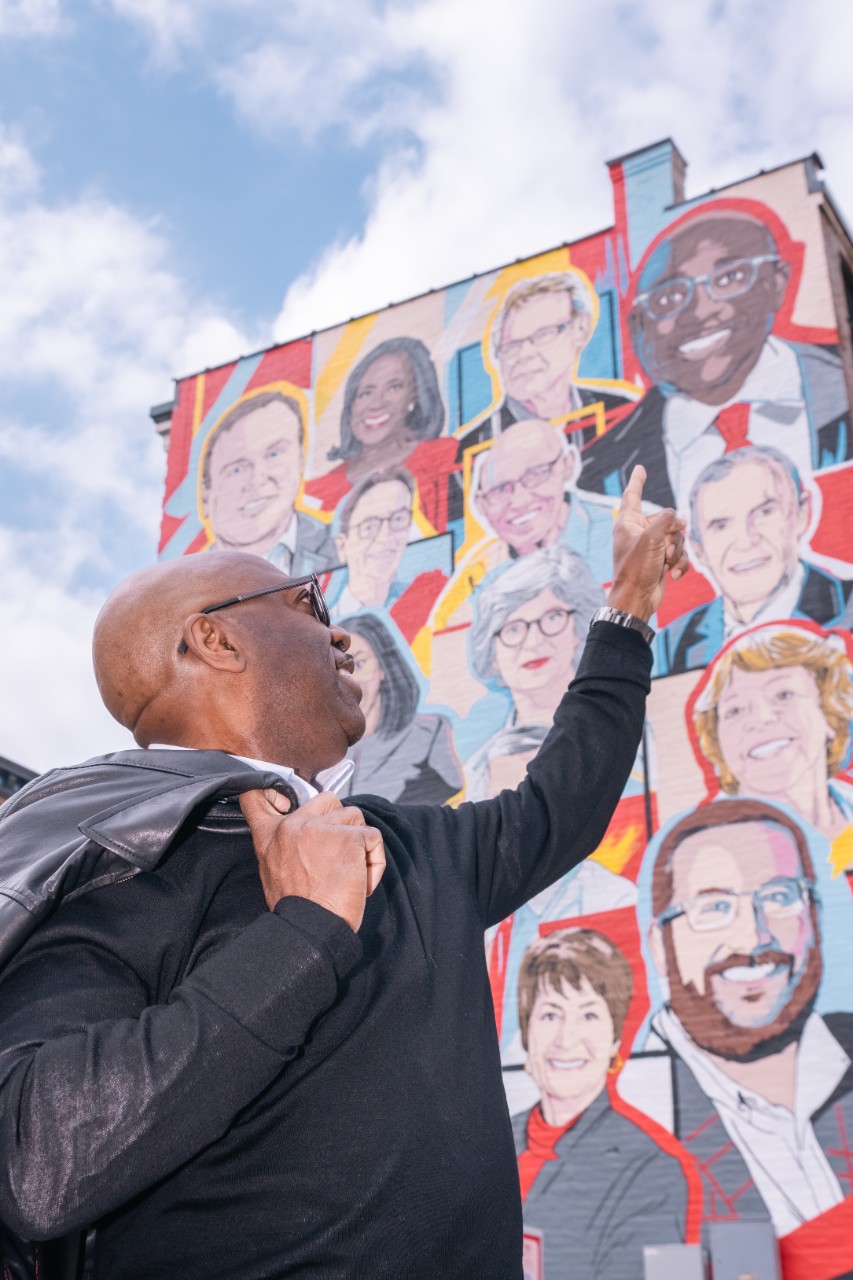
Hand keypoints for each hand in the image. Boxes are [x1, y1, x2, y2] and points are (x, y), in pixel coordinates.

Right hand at [239, 789, 385, 932]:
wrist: (311, 930)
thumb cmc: (297, 908)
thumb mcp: (273, 872)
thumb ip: (285, 845)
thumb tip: (308, 832)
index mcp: (269, 835)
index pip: (255, 795)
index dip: (272, 791)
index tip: (283, 802)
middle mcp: (293, 825)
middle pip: (328, 799)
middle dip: (339, 823)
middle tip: (337, 856)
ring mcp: (321, 827)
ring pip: (354, 816)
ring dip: (358, 844)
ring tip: (350, 874)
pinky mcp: (349, 837)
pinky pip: (372, 838)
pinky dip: (374, 861)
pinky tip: (363, 884)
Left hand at [608, 465, 688, 620]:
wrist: (637, 600)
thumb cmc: (637, 568)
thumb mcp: (652, 537)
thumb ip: (667, 520)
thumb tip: (680, 520)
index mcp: (628, 522)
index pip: (632, 495)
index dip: (637, 481)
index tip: (640, 468)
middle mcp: (638, 532)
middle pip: (667, 520)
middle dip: (673, 535)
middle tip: (663, 551)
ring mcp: (651, 547)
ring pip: (677, 538)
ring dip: (676, 552)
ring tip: (665, 565)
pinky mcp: (660, 561)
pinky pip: (679, 555)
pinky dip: (679, 565)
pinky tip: (671, 576)